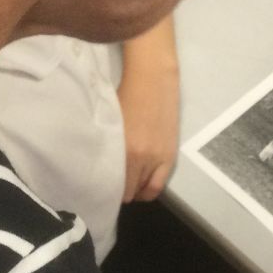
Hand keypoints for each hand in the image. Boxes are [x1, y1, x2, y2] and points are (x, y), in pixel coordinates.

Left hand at [118, 16, 180, 202]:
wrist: (154, 79)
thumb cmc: (126, 95)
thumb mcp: (111, 122)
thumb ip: (108, 145)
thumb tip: (101, 163)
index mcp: (126, 150)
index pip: (118, 185)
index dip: (109, 191)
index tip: (102, 189)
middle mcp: (144, 158)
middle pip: (131, 190)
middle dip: (122, 193)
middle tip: (113, 189)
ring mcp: (160, 157)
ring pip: (148, 190)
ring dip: (137, 192)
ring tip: (128, 187)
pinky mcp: (171, 153)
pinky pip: (161, 181)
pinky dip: (150, 186)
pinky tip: (142, 181)